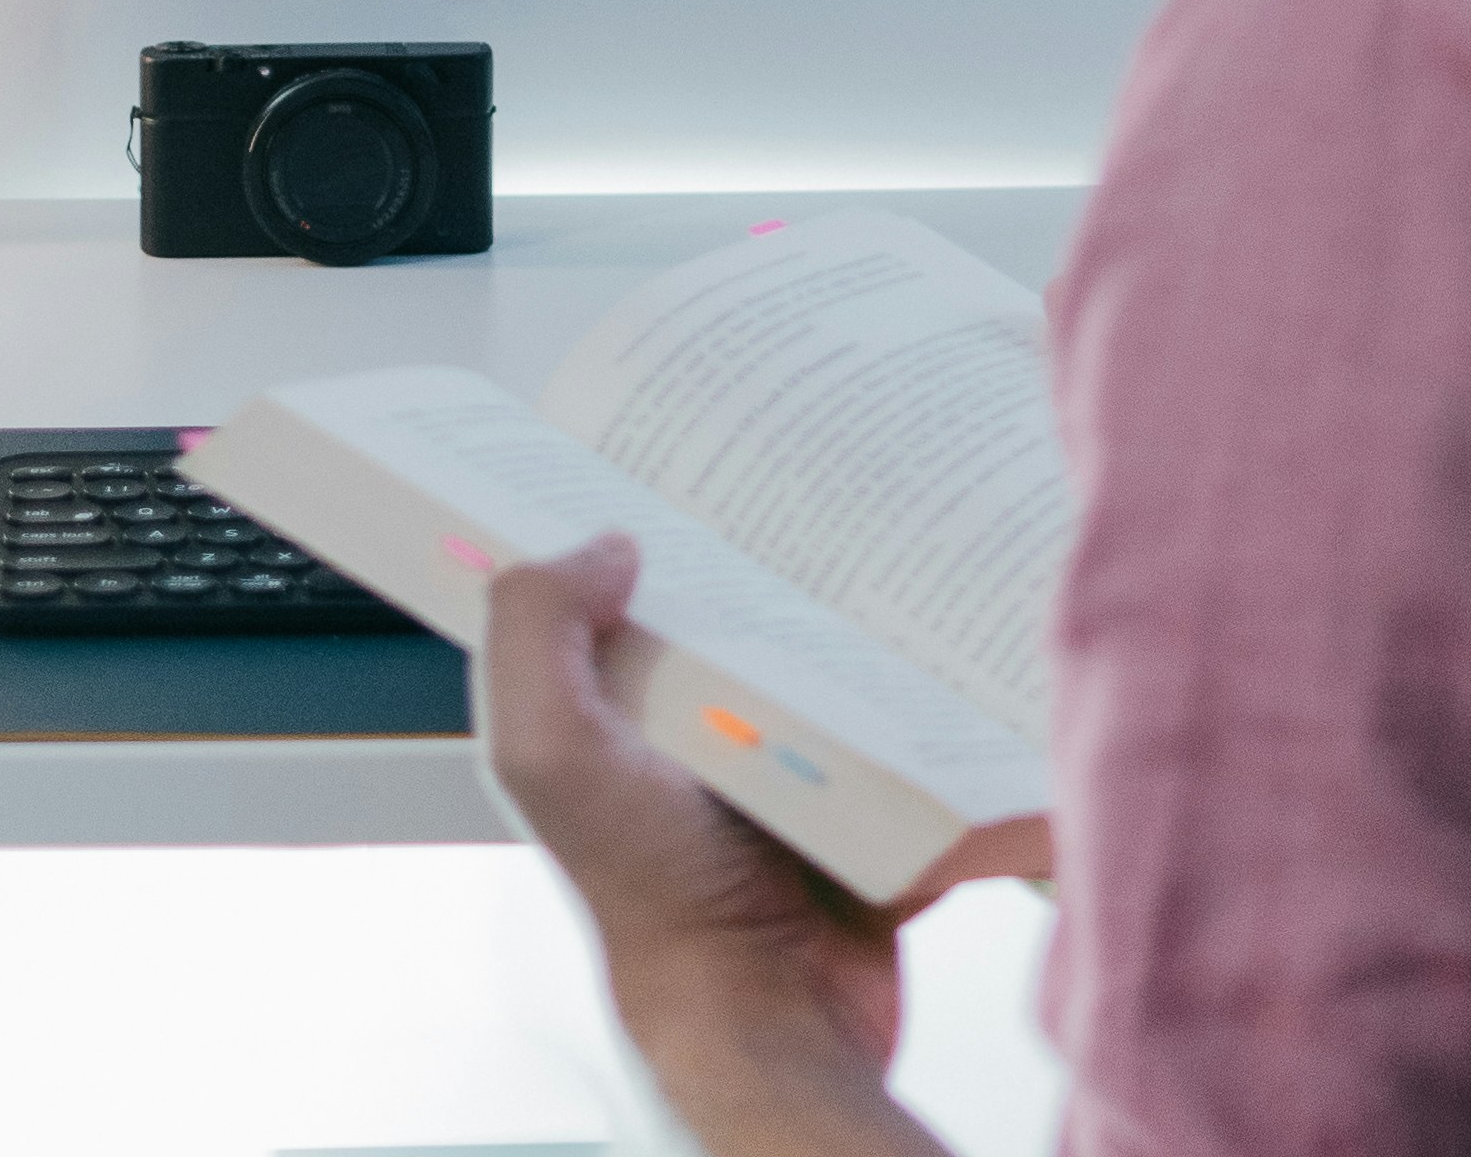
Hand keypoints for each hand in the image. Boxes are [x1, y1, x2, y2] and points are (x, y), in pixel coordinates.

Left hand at [479, 534, 950, 1156]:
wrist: (776, 1018)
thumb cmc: (655, 904)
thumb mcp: (551, 758)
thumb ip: (535, 636)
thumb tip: (602, 543)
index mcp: (607, 715)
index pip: (602, 593)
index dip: (618, 524)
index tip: (662, 453)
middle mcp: (686, 733)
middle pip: (728, 606)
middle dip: (762, 553)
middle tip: (801, 480)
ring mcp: (777, 764)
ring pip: (820, 651)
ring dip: (852, 615)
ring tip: (885, 550)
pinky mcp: (856, 797)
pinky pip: (895, 718)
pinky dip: (914, 687)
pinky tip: (935, 636)